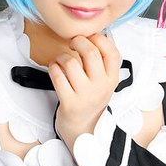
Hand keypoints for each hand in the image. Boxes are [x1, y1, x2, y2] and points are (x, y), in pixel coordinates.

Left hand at [48, 34, 120, 150]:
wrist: (83, 130)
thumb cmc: (90, 101)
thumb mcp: (104, 83)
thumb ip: (101, 63)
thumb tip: (91, 35)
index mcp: (112, 79)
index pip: (112, 52)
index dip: (99, 39)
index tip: (90, 38)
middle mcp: (101, 87)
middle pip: (90, 52)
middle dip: (78, 41)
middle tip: (72, 43)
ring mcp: (85, 95)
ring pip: (70, 62)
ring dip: (61, 56)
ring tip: (61, 61)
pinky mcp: (69, 102)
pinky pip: (57, 75)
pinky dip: (53, 67)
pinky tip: (55, 69)